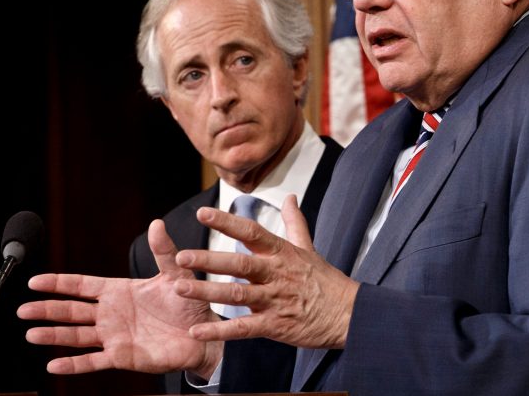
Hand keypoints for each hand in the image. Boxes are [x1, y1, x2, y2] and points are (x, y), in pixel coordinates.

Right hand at [17, 220, 221, 378]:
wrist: (204, 333)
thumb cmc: (189, 302)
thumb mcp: (176, 273)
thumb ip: (164, 250)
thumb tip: (156, 223)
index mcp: (120, 291)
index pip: (83, 285)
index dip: (59, 283)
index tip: (35, 281)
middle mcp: (112, 313)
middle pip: (72, 311)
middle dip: (47, 309)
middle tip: (23, 309)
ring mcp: (114, 336)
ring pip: (77, 336)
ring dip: (54, 336)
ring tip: (31, 333)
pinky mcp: (122, 356)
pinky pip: (93, 361)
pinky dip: (74, 364)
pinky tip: (54, 365)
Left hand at [173, 195, 359, 348]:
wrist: (348, 314)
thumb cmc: (325, 281)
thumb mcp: (309, 248)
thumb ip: (294, 222)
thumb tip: (289, 198)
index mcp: (282, 253)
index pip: (252, 231)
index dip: (227, 222)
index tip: (203, 213)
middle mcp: (276, 273)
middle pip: (239, 263)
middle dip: (209, 259)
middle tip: (181, 257)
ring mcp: (275, 300)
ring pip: (237, 295)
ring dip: (208, 291)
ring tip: (181, 288)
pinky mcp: (276, 325)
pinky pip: (244, 328)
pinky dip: (220, 331)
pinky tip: (198, 330)